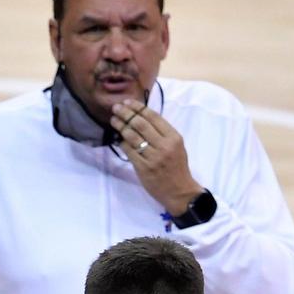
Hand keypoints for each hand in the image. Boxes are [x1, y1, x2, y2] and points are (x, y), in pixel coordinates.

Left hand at [110, 99, 203, 215]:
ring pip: (133, 137)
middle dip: (126, 114)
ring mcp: (153, 157)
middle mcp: (164, 145)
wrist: (179, 191)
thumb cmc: (177, 167)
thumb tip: (141, 118)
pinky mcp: (143, 168)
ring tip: (114, 120)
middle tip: (116, 108)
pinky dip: (122, 142)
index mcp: (174, 137)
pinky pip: (129, 151)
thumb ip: (162, 133)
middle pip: (141, 124)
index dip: (139, 108)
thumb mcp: (176, 146)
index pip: (154, 117)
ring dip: (121, 126)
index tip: (128, 102)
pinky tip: (118, 138)